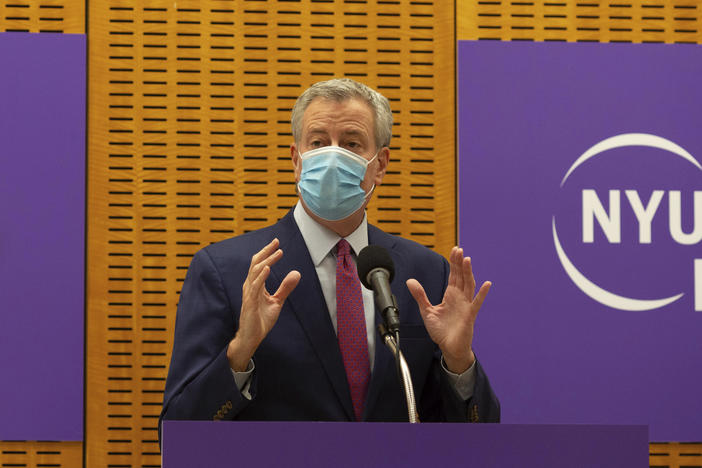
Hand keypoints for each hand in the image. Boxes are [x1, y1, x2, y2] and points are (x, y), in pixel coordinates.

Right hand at [227, 238, 300, 370]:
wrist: (251, 338)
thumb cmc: (261, 320)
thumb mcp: (277, 302)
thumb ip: (285, 288)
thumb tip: (296, 273)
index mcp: (255, 285)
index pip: (259, 264)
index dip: (267, 253)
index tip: (277, 243)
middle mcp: (250, 286)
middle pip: (256, 264)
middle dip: (266, 252)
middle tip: (277, 242)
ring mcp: (249, 294)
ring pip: (256, 272)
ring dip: (267, 261)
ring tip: (277, 253)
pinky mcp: (250, 303)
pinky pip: (254, 286)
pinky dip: (261, 276)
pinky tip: (267, 268)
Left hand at [406, 247, 490, 373]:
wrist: (448, 348)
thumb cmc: (441, 331)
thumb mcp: (426, 311)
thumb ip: (420, 296)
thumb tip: (410, 281)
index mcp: (450, 296)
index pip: (454, 275)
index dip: (454, 263)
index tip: (455, 250)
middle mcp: (459, 298)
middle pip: (461, 277)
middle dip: (460, 263)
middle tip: (459, 250)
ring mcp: (466, 306)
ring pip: (469, 286)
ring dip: (468, 273)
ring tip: (467, 260)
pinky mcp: (469, 316)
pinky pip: (477, 303)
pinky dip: (482, 294)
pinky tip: (486, 284)